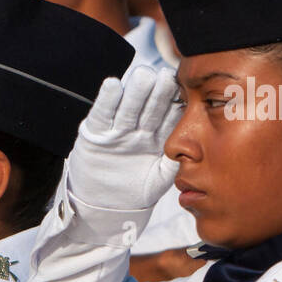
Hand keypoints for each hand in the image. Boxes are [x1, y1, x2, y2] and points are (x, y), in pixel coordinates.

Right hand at [63, 65, 180, 211]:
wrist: (103, 206)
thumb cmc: (133, 194)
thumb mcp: (156, 182)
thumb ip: (171, 167)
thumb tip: (187, 153)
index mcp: (156, 138)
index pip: (168, 116)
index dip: (175, 103)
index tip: (185, 90)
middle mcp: (138, 130)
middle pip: (149, 107)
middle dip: (157, 92)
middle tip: (164, 75)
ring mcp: (116, 130)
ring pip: (128, 107)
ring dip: (135, 91)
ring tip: (142, 75)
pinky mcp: (95, 133)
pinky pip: (102, 115)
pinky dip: (107, 101)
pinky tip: (113, 85)